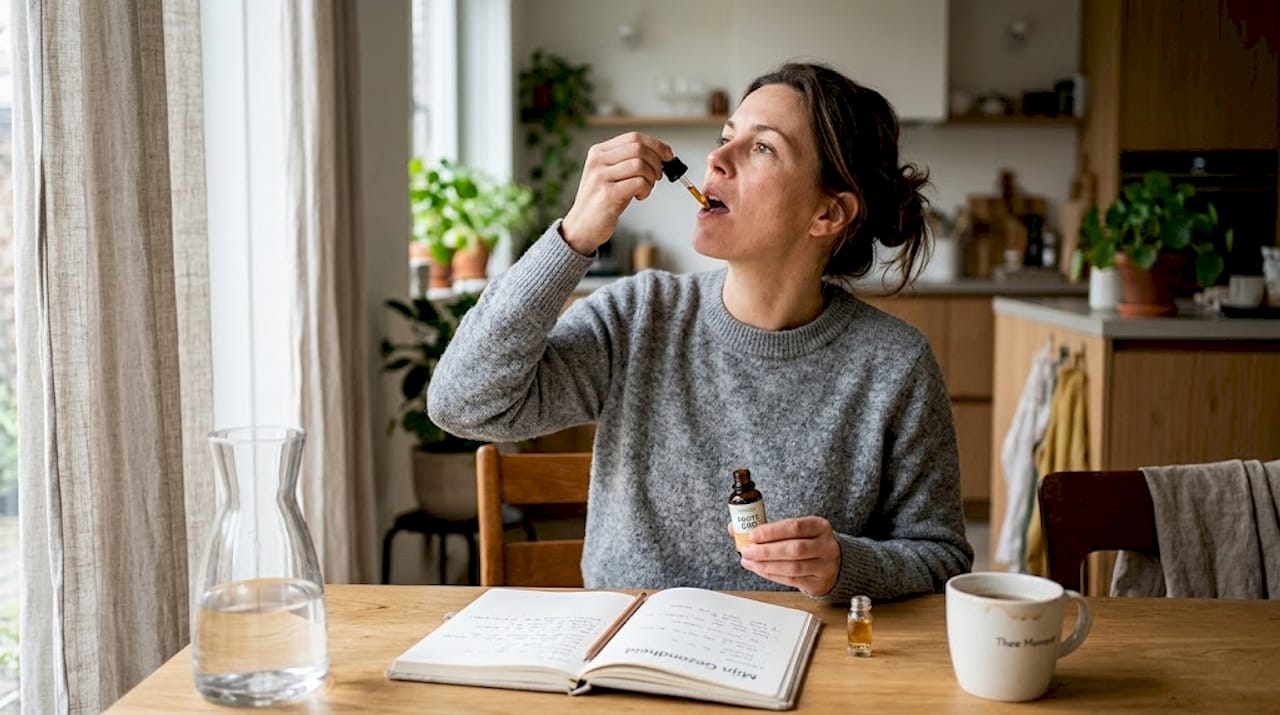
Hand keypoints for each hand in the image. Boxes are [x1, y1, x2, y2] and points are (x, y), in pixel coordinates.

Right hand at [561, 132, 671, 254]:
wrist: (581, 227)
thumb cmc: (600, 202)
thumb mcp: (610, 174)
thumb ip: (628, 161)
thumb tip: (661, 154)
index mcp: (598, 152)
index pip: (633, 137)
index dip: (656, 145)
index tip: (668, 155)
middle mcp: (598, 161)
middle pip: (638, 148)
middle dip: (656, 162)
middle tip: (658, 176)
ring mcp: (601, 177)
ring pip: (640, 165)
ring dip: (651, 177)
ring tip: (646, 188)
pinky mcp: (608, 194)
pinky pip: (638, 183)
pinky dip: (646, 189)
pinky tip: (640, 196)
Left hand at [732, 517, 841, 596]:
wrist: (834, 563)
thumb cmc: (808, 542)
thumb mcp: (796, 530)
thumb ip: (768, 528)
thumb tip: (733, 527)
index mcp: (820, 526)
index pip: (795, 526)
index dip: (772, 531)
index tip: (752, 534)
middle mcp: (825, 545)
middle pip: (794, 549)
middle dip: (766, 551)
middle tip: (747, 551)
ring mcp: (824, 566)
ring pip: (793, 567)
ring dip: (766, 565)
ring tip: (749, 561)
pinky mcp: (818, 582)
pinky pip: (792, 580)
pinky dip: (772, 575)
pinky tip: (759, 570)